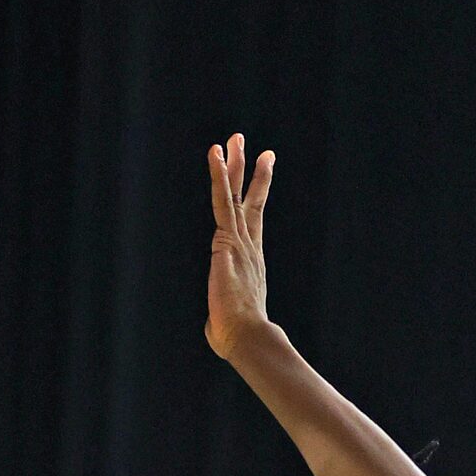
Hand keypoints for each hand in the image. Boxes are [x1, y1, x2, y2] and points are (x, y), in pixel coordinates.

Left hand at [205, 133, 274, 360]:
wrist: (246, 335)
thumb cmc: (236, 336)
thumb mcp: (226, 319)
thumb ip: (222, 312)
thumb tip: (218, 324)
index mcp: (249, 261)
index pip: (252, 223)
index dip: (255, 199)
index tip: (260, 181)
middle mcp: (248, 246)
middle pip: (249, 202)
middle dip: (251, 174)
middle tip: (257, 149)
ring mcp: (239, 241)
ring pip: (235, 195)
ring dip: (235, 165)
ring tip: (236, 138)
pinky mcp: (226, 239)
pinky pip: (221, 200)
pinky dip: (218, 175)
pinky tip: (215, 154)